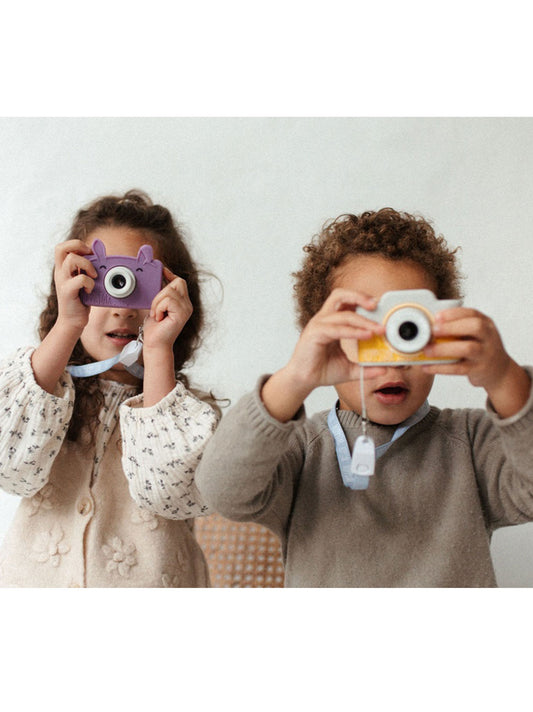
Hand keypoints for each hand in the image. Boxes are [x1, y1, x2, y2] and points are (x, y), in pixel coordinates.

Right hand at [54, 239, 96, 331]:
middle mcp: (60, 272)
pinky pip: (80, 279)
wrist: (72, 321)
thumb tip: (99, 254)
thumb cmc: (80, 301)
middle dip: (80, 247)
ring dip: (87, 265)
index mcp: (63, 268)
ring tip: (93, 276)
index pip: (63, 247)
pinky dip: (89, 283)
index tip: (90, 254)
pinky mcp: (67, 292)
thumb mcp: (83, 281)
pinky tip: (90, 290)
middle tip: (91, 258)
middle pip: (61, 248)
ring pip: (71, 259)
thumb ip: (87, 269)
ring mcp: (62, 281)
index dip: (77, 245)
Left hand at [141, 267, 192, 352]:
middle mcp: (187, 305)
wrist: (155, 343)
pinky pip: (168, 300)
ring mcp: (186, 309)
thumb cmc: (155, 327)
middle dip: (161, 292)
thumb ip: (160, 293)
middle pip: (177, 282)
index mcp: (182, 302)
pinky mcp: (182, 314)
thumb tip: (158, 276)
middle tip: (156, 308)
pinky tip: (160, 318)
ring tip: (157, 314)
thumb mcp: (157, 305)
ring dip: (157, 302)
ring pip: (169, 292)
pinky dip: (159, 308)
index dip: (170, 274)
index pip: (179, 281)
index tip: (161, 270)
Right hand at [261, 289, 386, 421]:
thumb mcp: (350, 368)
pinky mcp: (314, 334)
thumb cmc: (322, 370)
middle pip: (340, 296)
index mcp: (331, 322)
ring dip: (363, 320)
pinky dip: (353, 332)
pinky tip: (366, 336)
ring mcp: (318, 325)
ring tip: (378, 329)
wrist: (304, 381)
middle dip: (360, 297)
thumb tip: (384, 369)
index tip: (380, 308)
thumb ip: (366, 367)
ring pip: (343, 314)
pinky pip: (337, 329)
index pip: (347, 302)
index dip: (362, 301)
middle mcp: (324, 319)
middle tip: (377, 305)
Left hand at [422, 307, 529, 417]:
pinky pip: (459, 368)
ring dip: (445, 348)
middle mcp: (488, 337)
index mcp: (486, 324)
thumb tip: (429, 324)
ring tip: (427, 350)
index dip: (454, 314)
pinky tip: (427, 366)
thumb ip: (460, 327)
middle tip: (433, 330)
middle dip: (452, 327)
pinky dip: (441, 367)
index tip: (437, 316)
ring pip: (468, 348)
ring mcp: (485, 354)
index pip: (473, 313)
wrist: (500, 370)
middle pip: (476, 327)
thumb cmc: (482, 348)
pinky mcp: (478, 370)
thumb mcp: (477, 333)